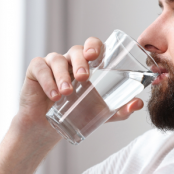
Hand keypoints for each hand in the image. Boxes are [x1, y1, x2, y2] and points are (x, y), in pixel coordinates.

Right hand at [18, 36, 144, 126]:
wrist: (49, 128)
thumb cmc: (77, 113)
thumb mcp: (102, 113)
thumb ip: (121, 109)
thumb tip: (138, 104)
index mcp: (88, 64)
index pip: (93, 46)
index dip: (94, 46)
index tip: (95, 55)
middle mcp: (70, 60)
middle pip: (76, 50)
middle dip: (80, 61)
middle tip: (83, 77)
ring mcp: (52, 64)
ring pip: (57, 60)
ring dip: (62, 75)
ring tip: (66, 93)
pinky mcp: (35, 70)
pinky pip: (40, 68)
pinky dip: (47, 81)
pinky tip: (53, 95)